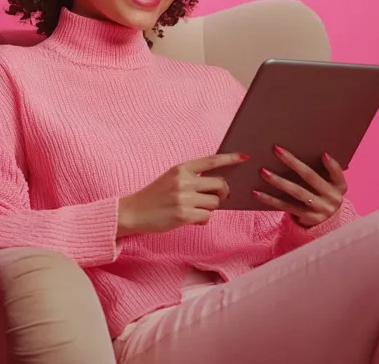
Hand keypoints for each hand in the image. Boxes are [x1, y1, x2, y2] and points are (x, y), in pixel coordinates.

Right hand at [117, 153, 246, 236]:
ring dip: (210, 208)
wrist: (133, 212)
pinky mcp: (183, 215)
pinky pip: (207, 217)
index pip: (212, 161)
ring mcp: (184, 198)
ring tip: (195, 210)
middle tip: (218, 198)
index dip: (230, 158)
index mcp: (181, 168)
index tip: (245, 157)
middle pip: (220, 184)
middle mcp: (184, 181)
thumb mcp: (171, 179)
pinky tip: (190, 219)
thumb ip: (192, 179)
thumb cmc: (155, 196)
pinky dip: (202, 220)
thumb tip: (219, 188)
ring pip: (215, 203)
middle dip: (223, 193)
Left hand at [254, 145, 347, 227]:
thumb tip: (300, 152)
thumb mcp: (330, 185)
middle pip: (311, 177)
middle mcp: (332, 198)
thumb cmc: (324, 196)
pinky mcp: (307, 218)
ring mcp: (320, 209)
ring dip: (279, 181)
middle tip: (277, 150)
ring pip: (297, 192)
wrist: (327, 224)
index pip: (337, 173)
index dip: (331, 164)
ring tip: (264, 171)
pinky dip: (271, 199)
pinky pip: (287, 207)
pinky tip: (258, 192)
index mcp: (340, 186)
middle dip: (293, 162)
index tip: (323, 154)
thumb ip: (323, 172)